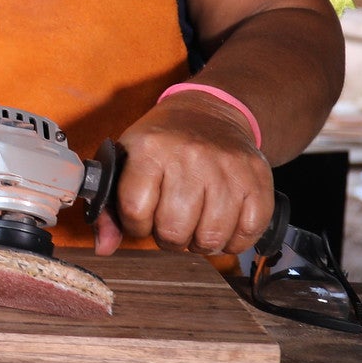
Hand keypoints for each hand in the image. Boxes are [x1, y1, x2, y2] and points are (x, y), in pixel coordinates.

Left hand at [109, 92, 270, 256]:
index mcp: (149, 150)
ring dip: (200, 243)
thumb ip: (109, 207)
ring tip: (195, 227)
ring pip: (211, 236)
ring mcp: (227, 168)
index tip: (141, 220)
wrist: (208, 114)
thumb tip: (104, 248)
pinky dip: (234, 241)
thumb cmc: (160, 145)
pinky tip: (222, 228)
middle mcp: (190, 156)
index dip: (135, 226)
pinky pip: (248, 231)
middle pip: (174, 229)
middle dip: (168, 238)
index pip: (135, 210)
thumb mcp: (125, 161)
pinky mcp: (257, 178)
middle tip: (171, 225)